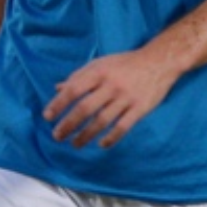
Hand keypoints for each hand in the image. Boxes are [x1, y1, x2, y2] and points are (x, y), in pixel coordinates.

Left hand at [43, 48, 175, 148]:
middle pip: (85, 108)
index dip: (58, 104)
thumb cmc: (125, 63)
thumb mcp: (100, 64)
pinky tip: (101, 144)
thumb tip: (57, 87)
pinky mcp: (140, 108)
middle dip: (68, 125)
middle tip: (57, 136)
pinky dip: (111, 138)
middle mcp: (111, 85)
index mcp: (99, 72)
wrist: (158, 62)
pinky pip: (123, 127)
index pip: (73, 89)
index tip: (47, 117)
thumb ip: (79, 76)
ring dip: (86, 135)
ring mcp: (126, 97)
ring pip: (102, 121)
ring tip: (75, 144)